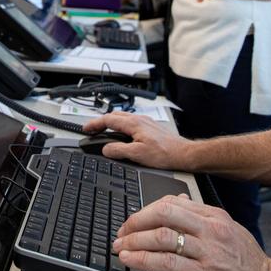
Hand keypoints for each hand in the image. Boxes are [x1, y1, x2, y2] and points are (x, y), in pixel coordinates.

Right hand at [80, 111, 196, 170]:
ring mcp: (145, 122)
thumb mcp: (137, 154)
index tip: (86, 129)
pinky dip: (120, 126)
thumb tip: (105, 149)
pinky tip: (122, 135)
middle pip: (114, 116)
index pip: (108, 119)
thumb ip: (118, 150)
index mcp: (133, 123)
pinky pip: (130, 123)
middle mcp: (139, 119)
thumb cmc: (165, 153)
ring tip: (104, 133)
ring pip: (123, 118)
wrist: (183, 154)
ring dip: (110, 124)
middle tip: (92, 131)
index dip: (95, 124)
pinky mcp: (150, 127)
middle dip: (101, 122)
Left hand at [111, 195, 270, 270]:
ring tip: (121, 248)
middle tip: (122, 233)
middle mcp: (210, 229)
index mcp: (214, 216)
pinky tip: (132, 261)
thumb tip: (176, 200)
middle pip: (163, 213)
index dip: (145, 211)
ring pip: (162, 236)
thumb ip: (201, 216)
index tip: (133, 222)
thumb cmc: (250, 264)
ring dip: (134, 242)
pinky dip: (143, 260)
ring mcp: (207, 252)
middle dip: (136, 221)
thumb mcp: (229, 230)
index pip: (171, 203)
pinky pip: (166, 262)